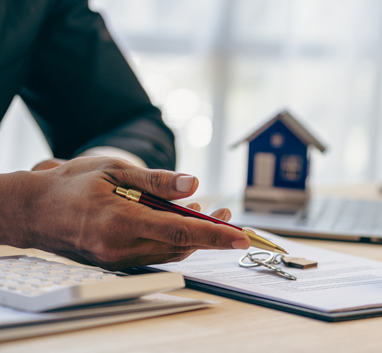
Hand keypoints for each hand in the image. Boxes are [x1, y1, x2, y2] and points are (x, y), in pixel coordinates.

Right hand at [15, 157, 249, 269]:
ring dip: (192, 235)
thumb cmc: (70, 185)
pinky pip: (154, 253)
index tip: (240, 236)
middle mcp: (120, 247)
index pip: (181, 232)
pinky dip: (172, 239)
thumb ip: (156, 180)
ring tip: (206, 212)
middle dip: (209, 232)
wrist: (33, 210)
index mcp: (121, 222)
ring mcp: (117, 259)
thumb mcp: (114, 170)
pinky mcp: (116, 261)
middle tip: (227, 214)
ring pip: (169, 251)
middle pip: (180, 245)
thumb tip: (193, 185)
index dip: (215, 234)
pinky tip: (178, 220)